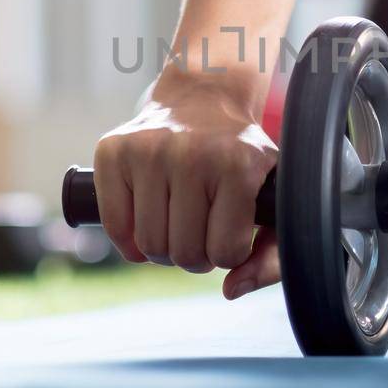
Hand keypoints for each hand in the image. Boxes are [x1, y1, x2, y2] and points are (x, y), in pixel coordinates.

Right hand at [92, 69, 279, 298]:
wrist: (204, 97)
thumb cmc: (240, 155)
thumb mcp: (272, 194)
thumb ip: (271, 254)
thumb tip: (231, 291)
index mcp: (237, 166)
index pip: (225, 253)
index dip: (227, 254)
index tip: (229, 233)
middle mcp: (190, 155)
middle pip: (184, 254)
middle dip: (194, 256)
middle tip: (200, 233)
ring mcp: (148, 151)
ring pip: (149, 246)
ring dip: (163, 249)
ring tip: (176, 226)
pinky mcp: (114, 151)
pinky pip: (115, 226)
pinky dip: (128, 240)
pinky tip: (146, 223)